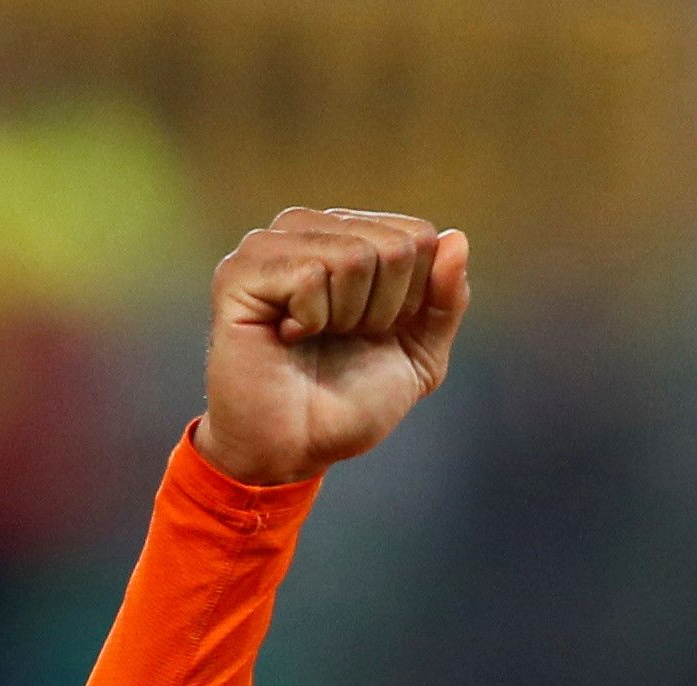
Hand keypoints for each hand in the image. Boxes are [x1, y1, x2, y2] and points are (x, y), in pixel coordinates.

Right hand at [194, 208, 470, 487]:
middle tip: (346, 338)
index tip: (380, 331)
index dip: (415, 298)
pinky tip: (287, 335)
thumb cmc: (352, 399)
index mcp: (348, 236)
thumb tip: (457, 239)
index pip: (419, 235)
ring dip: (350, 316)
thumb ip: (445, 300)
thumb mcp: (420, 354)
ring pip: (355, 256)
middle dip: (386, 309)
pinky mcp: (239, 272)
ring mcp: (268, 245)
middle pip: (395, 245)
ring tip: (316, 336)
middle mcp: (307, 229)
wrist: (298, 446)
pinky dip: (313, 320)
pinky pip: (309, 275)